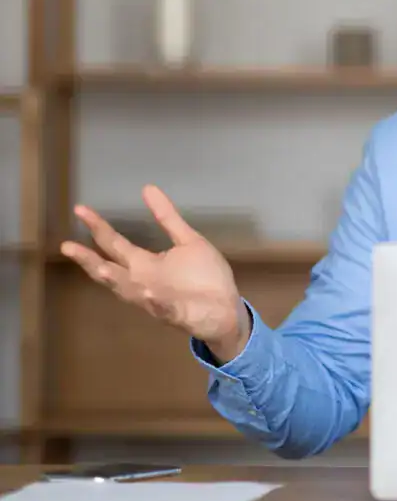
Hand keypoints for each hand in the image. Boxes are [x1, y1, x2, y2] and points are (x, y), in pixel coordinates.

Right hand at [60, 185, 249, 362]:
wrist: (225, 309)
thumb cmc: (204, 276)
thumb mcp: (186, 241)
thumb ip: (167, 218)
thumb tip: (147, 188)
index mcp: (145, 264)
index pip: (114, 244)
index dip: (98, 227)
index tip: (80, 210)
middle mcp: (142, 281)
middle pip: (110, 270)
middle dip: (90, 259)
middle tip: (68, 246)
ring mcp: (156, 299)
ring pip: (128, 291)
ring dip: (116, 281)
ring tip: (102, 269)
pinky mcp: (176, 313)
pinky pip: (163, 309)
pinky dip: (156, 302)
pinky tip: (150, 293)